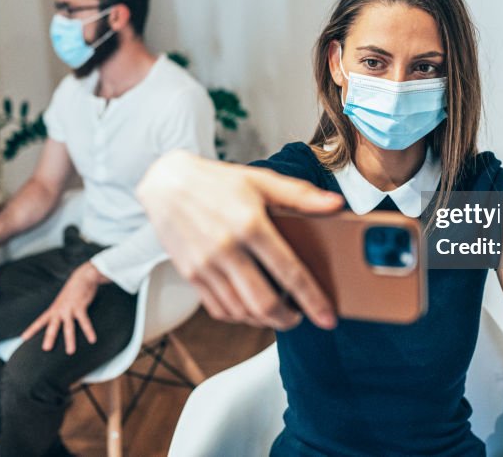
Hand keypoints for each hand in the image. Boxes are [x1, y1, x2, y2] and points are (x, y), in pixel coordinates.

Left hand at [21, 262, 108, 354]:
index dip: (31, 330)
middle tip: (46, 349)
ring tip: (70, 352)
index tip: (23, 338)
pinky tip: (92, 340)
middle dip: (49, 338)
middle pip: (53, 326)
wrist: (82, 277)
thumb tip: (57, 320)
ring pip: (69, 327)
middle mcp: (59, 310)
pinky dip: (89, 331)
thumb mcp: (61, 301)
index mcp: (53, 309)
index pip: (40, 321)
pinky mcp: (80, 307)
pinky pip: (85, 322)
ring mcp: (69, 309)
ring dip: (70, 340)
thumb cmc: (72, 291)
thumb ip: (59, 310)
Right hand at [136, 150, 343, 330]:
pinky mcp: (190, 274)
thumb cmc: (217, 181)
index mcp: (250, 223)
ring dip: (264, 321)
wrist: (166, 182)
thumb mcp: (261, 180)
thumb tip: (336, 204)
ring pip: (241, 311)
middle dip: (288, 319)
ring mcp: (206, 264)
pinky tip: (250, 309)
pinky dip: (238, 316)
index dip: (312, 300)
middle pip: (264, 303)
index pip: (289, 272)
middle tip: (300, 317)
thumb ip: (300, 195)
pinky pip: (218, 309)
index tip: (327, 317)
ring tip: (278, 314)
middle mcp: (227, 247)